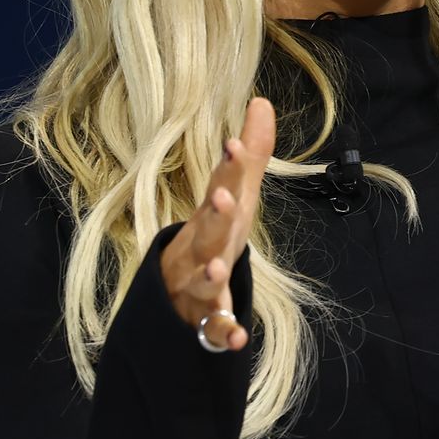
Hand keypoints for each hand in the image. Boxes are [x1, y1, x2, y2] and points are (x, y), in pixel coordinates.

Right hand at [161, 96, 273, 350]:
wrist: (177, 293)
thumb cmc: (213, 235)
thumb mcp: (236, 196)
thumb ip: (251, 153)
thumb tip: (261, 101)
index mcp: (211, 218)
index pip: (219, 189)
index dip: (228, 169)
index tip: (234, 144)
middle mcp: (199, 248)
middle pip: (205, 232)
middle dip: (214, 216)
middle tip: (224, 200)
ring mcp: (196, 285)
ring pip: (200, 281)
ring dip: (209, 275)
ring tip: (217, 268)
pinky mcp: (204, 319)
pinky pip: (213, 329)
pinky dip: (223, 334)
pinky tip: (239, 338)